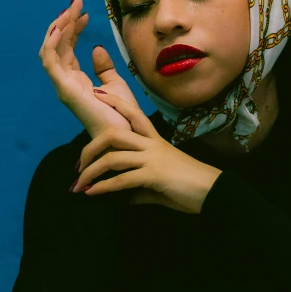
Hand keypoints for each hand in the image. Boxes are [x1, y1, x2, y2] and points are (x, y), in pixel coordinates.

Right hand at [38, 0, 140, 139]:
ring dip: (58, 26)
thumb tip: (96, 49)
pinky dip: (52, 42)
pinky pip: (50, 61)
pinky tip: (60, 26)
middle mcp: (66, 81)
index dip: (73, 28)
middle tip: (76, 1)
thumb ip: (104, 67)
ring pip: (51, 49)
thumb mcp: (115, 83)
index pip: (67, 48)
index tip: (85, 12)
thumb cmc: (122, 115)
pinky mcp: (64, 89)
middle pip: (58, 45)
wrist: (127, 135)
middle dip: (65, 21)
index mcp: (76, 80)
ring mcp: (63, 85)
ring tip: (71, 8)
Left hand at [72, 92, 222, 214]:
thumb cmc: (188, 186)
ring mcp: (153, 158)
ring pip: (113, 157)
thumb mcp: (160, 182)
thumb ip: (141, 185)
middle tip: (77, 166)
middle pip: (113, 134)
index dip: (114, 101)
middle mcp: (152, 144)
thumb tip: (125, 197)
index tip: (96, 94)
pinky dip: (104, 187)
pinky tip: (93, 194)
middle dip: (90, 148)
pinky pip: (122, 180)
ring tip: (79, 186)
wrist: (212, 193)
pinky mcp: (154, 175)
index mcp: (155, 140)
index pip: (133, 113)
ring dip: (91, 172)